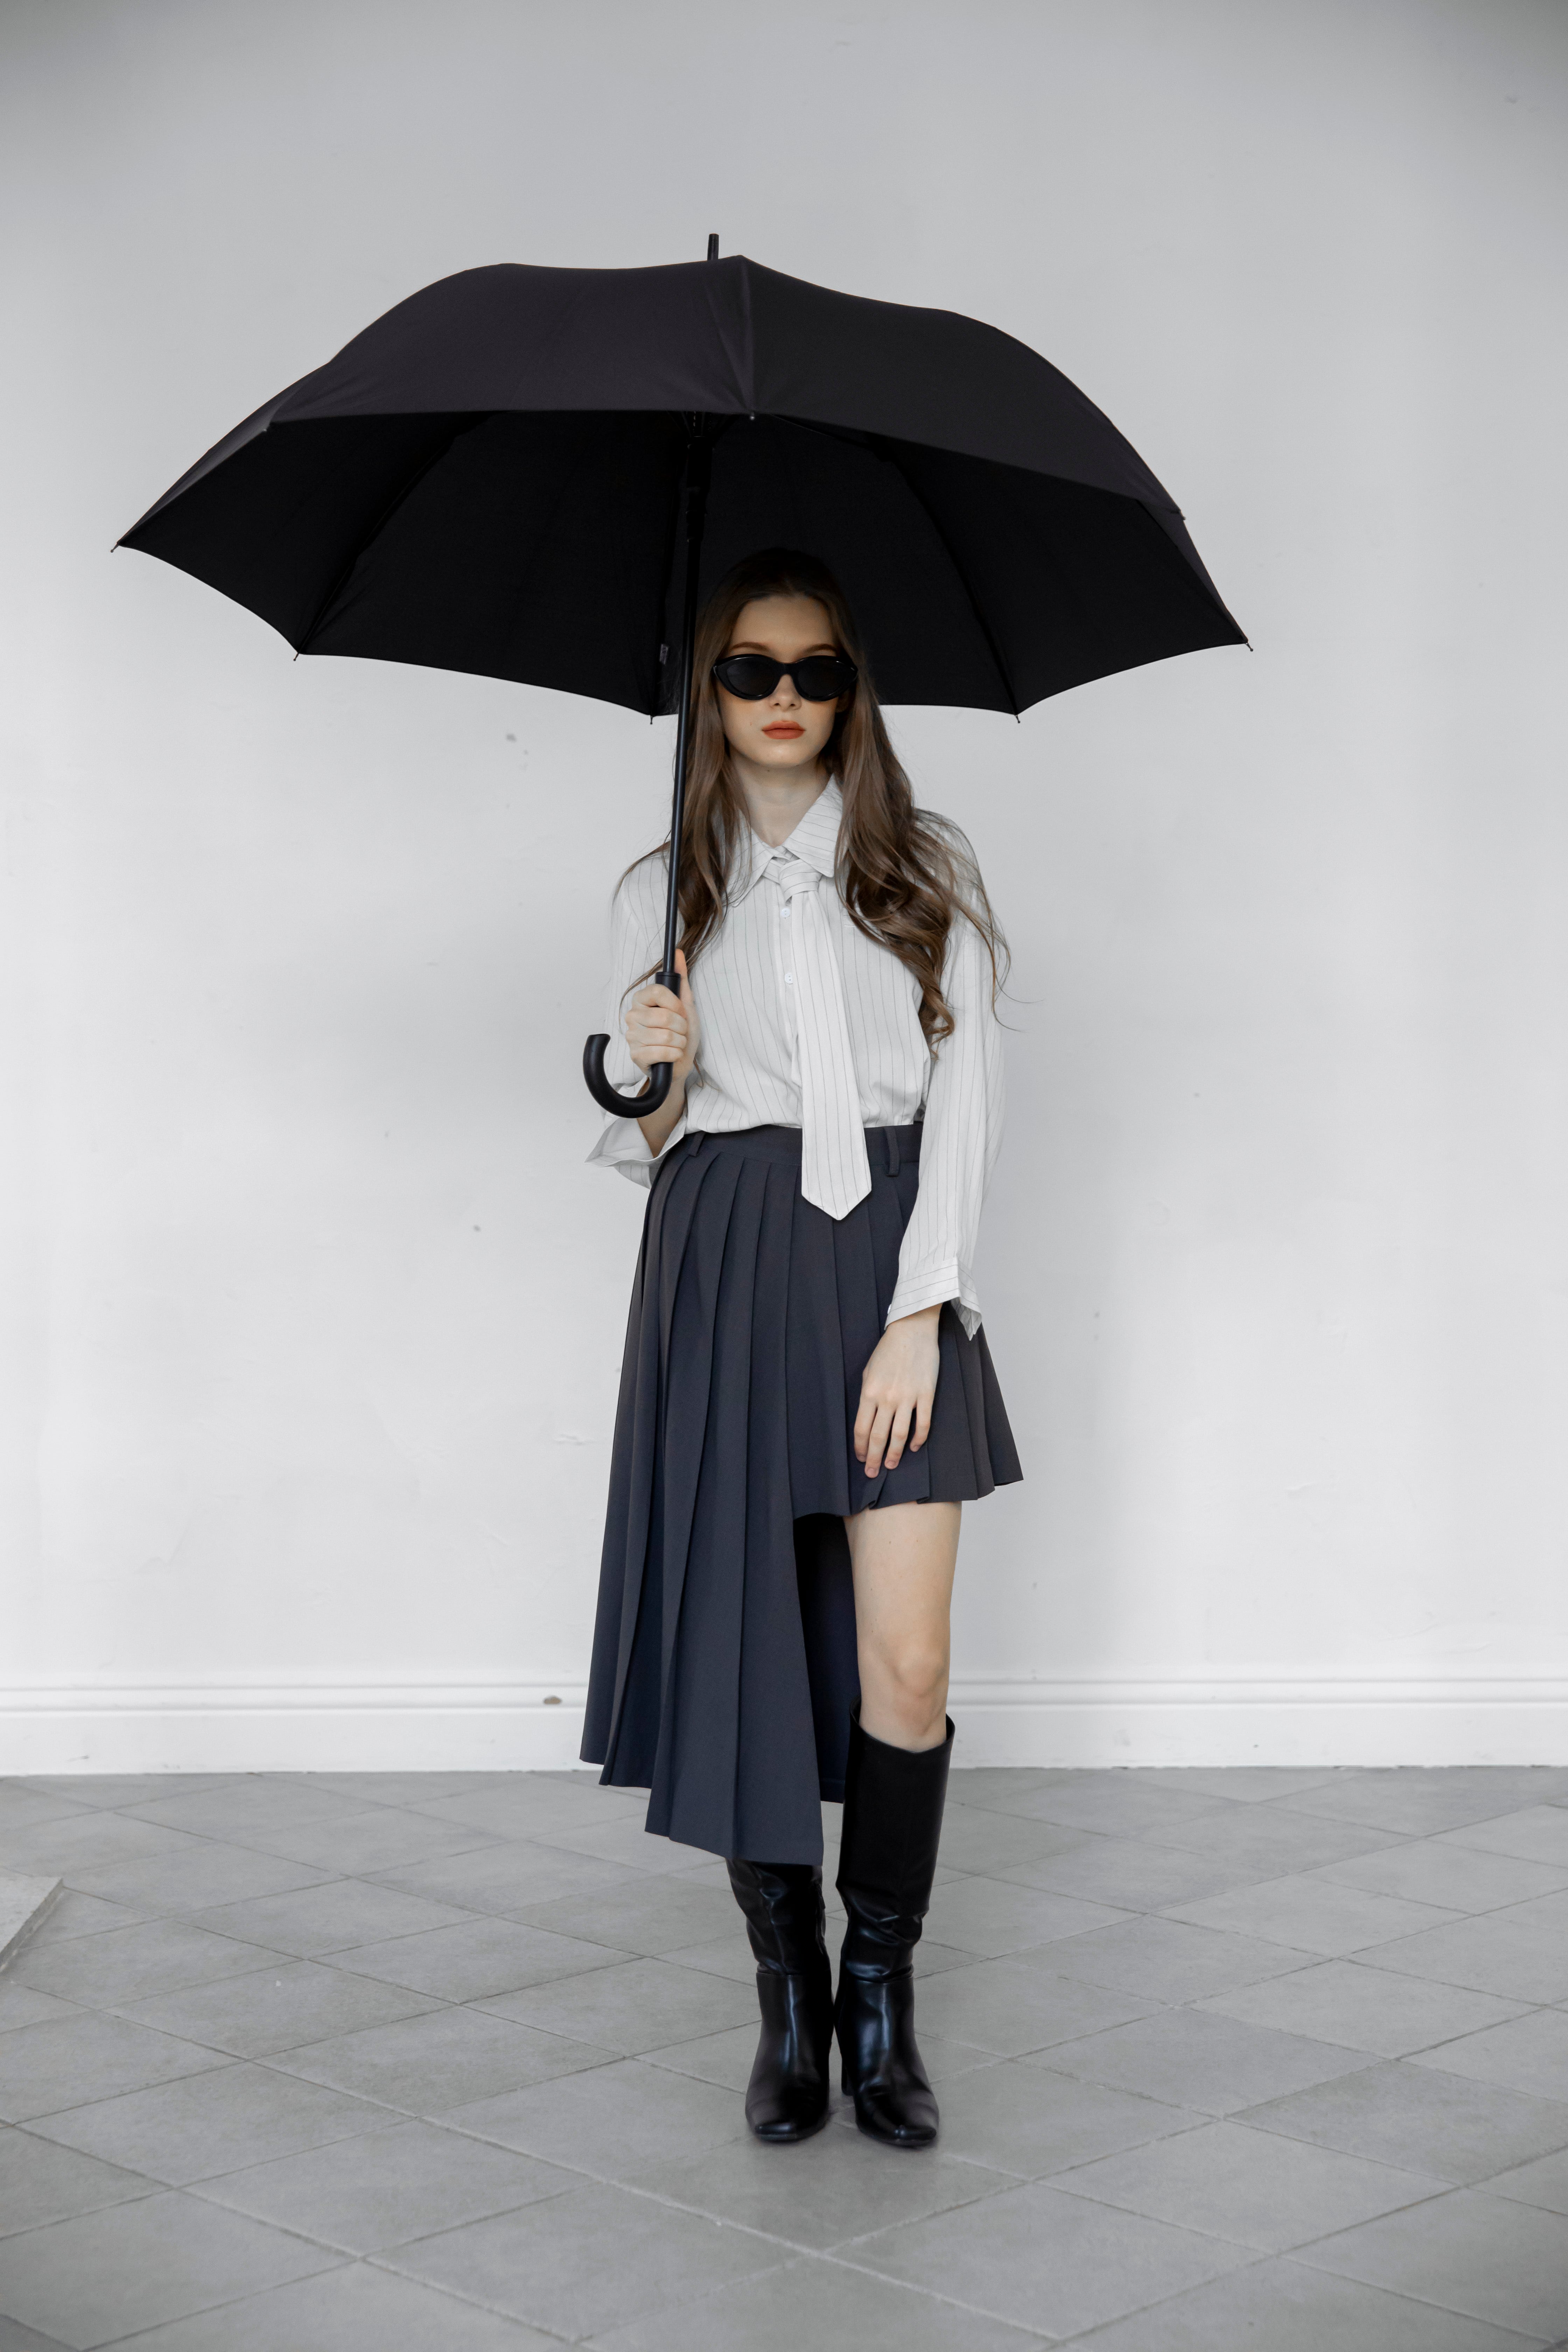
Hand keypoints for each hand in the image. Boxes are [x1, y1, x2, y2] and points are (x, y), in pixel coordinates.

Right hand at [624, 946, 700, 1088]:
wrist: (680, 1062)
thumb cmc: (681, 1033)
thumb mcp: (685, 1004)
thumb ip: (680, 978)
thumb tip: (678, 952)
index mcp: (641, 1001)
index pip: (657, 991)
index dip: (675, 1004)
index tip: (681, 1011)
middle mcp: (632, 1016)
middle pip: (664, 1016)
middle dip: (681, 1027)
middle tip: (680, 1031)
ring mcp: (632, 1037)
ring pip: (666, 1035)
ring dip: (679, 1042)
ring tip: (675, 1043)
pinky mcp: (636, 1056)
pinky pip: (663, 1052)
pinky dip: (675, 1054)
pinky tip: (671, 1055)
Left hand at [854, 1303, 941, 1476]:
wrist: (911, 1331)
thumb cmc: (887, 1351)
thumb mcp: (868, 1371)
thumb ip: (867, 1395)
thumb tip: (867, 1419)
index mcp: (869, 1392)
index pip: (861, 1429)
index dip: (860, 1447)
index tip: (860, 1458)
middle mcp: (887, 1398)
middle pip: (878, 1437)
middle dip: (873, 1458)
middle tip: (871, 1473)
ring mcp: (908, 1397)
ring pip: (900, 1435)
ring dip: (895, 1454)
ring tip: (891, 1465)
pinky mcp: (926, 1394)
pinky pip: (922, 1423)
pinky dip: (918, 1439)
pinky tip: (914, 1447)